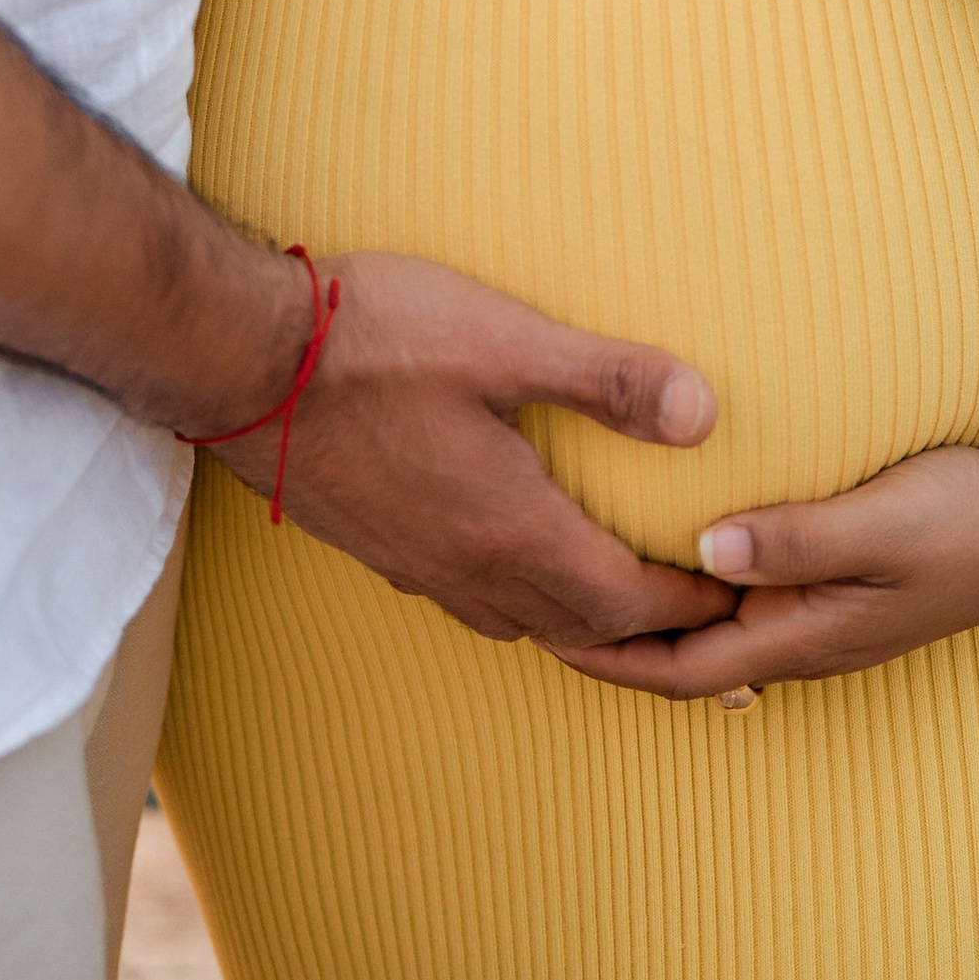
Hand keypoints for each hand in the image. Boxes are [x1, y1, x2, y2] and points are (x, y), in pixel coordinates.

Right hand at [209, 250, 735, 656]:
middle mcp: (468, 569)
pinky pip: (477, 600)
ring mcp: (417, 565)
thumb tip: (705, 416)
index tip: (742, 600)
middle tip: (709, 630)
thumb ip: (607, 378)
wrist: (236, 360)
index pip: (626, 603)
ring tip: (630, 610)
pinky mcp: (380, 545)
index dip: (691, 607)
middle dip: (654, 640)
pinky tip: (526, 563)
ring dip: (590, 627)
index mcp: (512, 531)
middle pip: (583, 634)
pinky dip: (529, 602)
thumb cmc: (370, 339)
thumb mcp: (503, 340)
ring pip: (526, 625)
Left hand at [554, 436, 978, 695]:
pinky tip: (677, 553)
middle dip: (617, 641)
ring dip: (654, 618)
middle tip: (542, 601)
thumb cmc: (964, 516)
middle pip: (689, 658)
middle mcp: (808, 636)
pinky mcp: (841, 582)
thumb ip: (794, 537)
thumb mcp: (878, 519)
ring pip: (718, 631)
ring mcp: (826, 614)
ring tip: (590, 579)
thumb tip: (704, 551)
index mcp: (806, 632)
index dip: (611, 656)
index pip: (684, 668)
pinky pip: (750, 602)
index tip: (543, 628)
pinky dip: (698, 590)